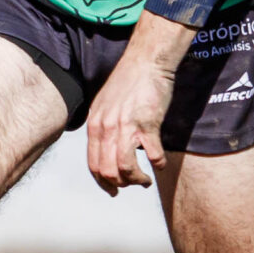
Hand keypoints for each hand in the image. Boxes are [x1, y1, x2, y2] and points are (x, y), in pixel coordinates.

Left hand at [84, 14, 192, 194]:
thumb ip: (102, 127)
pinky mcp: (147, 124)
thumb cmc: (128, 82)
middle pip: (107, 171)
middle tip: (133, 184)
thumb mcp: (104, 105)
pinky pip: (152, 154)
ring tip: (146, 180)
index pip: (93, 164)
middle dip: (120, 184)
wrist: (145, 62)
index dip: (103, 183)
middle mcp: (106, 128)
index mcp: (94, 125)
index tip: (113, 190)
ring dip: (137, 180)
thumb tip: (105, 150)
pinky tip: (160, 163)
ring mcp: (125, 127)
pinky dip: (157, 164)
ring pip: (125, 168)